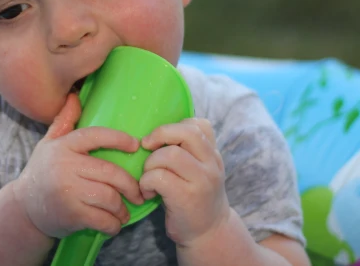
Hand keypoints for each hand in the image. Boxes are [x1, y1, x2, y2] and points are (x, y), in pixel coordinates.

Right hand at [12, 94, 144, 237]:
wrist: (23, 209)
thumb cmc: (42, 172)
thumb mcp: (47, 144)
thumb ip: (63, 122)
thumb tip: (74, 97)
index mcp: (63, 146)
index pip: (95, 136)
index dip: (118, 139)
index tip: (135, 145)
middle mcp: (65, 166)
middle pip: (110, 172)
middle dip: (130, 185)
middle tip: (138, 193)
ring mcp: (68, 191)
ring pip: (110, 197)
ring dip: (123, 208)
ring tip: (125, 211)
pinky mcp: (71, 214)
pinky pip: (103, 219)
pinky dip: (114, 225)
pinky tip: (115, 225)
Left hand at [139, 118, 230, 246]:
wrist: (208, 235)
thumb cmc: (195, 199)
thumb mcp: (200, 171)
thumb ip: (189, 151)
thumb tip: (156, 132)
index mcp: (213, 155)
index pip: (199, 125)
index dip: (175, 126)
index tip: (162, 140)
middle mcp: (212, 165)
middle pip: (186, 133)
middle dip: (160, 135)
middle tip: (147, 146)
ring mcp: (202, 181)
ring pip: (169, 154)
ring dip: (150, 163)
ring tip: (148, 177)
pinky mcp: (186, 197)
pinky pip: (158, 177)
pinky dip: (146, 182)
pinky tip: (148, 192)